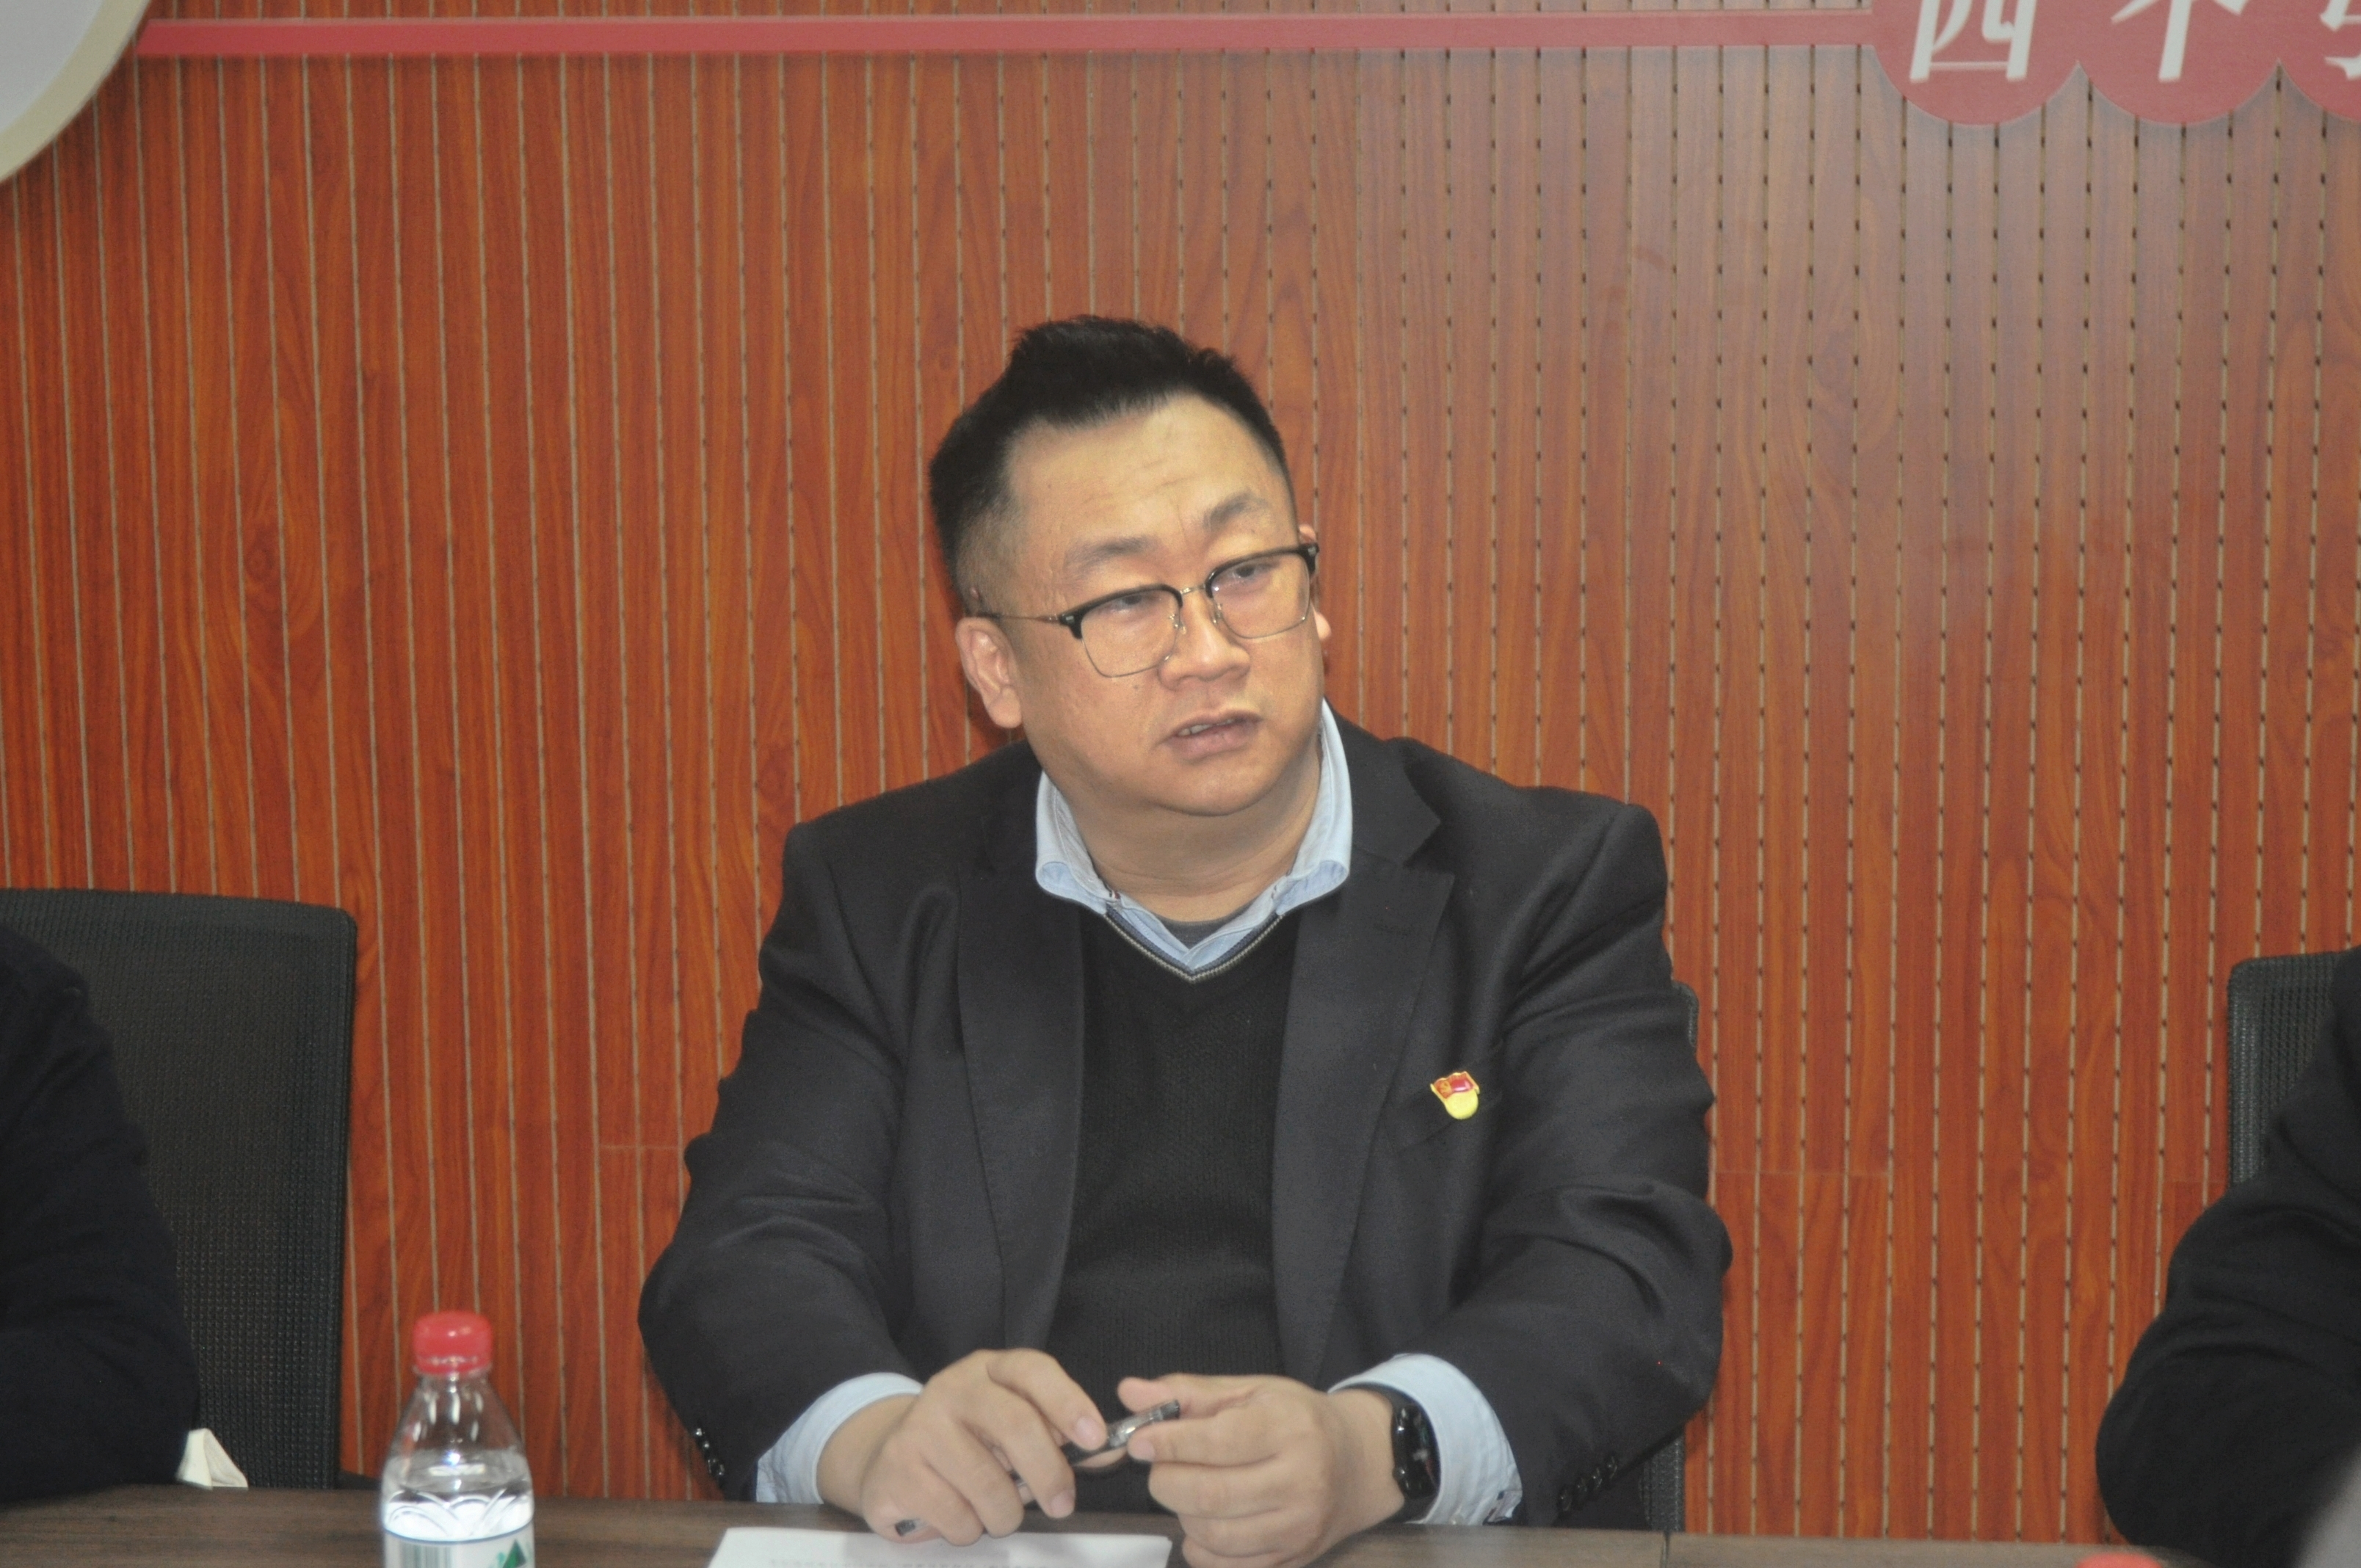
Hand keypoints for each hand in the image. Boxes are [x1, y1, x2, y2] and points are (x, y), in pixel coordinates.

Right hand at [815, 1350, 1107, 1543]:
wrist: (888, 1458)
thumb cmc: (967, 1442)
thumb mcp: (1011, 1425)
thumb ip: (1059, 1436)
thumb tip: (1109, 1453)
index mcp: (988, 1370)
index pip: (1033, 1370)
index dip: (1068, 1402)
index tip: (1095, 1439)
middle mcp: (952, 1389)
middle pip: (1015, 1425)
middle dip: (1049, 1473)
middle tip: (1063, 1504)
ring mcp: (920, 1427)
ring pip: (988, 1484)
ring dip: (1006, 1514)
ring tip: (998, 1511)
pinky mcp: (898, 1470)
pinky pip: (956, 1516)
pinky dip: (969, 1529)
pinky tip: (959, 1514)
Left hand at [1119, 1375, 1403, 1567]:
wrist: (1360, 1463)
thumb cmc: (1299, 1419)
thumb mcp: (1252, 1391)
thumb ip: (1190, 1393)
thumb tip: (1130, 1392)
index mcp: (1289, 1429)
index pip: (1217, 1441)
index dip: (1168, 1444)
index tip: (1139, 1441)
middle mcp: (1300, 1481)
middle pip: (1210, 1495)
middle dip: (1166, 1481)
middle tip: (1160, 1467)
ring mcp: (1298, 1528)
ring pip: (1214, 1534)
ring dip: (1182, 1514)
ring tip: (1187, 1491)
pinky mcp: (1292, 1560)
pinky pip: (1227, 1566)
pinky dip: (1200, 1548)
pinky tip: (1204, 1522)